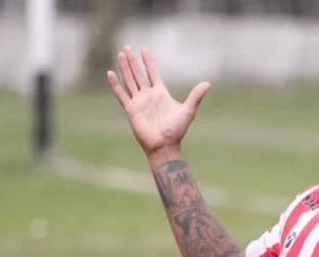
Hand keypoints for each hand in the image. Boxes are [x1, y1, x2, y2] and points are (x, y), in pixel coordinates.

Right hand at [107, 46, 209, 162]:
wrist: (164, 146)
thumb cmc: (176, 131)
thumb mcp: (188, 111)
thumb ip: (196, 96)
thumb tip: (208, 83)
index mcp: (161, 94)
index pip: (153, 73)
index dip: (149, 62)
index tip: (144, 50)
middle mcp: (148, 96)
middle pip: (139, 74)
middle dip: (133, 61)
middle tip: (127, 47)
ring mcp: (139, 102)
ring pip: (130, 81)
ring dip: (125, 68)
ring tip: (120, 54)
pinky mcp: (131, 110)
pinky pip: (121, 94)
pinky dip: (115, 84)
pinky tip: (110, 73)